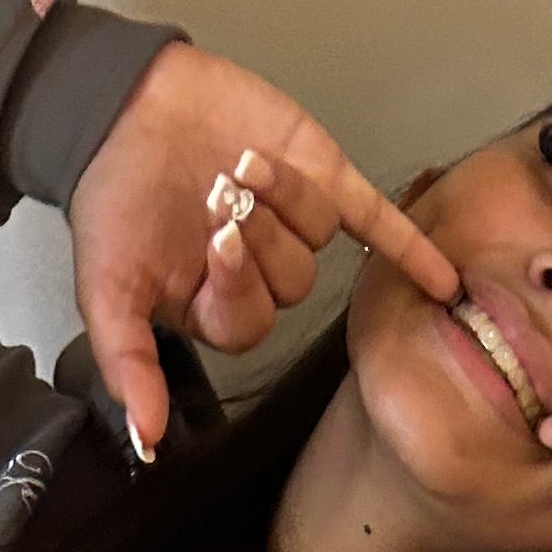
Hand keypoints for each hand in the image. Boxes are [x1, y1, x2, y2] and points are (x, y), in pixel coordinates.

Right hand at [67, 40, 459, 460]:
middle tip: (218, 193)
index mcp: (215, 309)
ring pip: (317, 237)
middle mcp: (260, 274)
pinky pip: (378, 225)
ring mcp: (297, 226)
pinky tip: (444, 281)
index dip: (238, 285)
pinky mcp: (325, 179)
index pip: (249, 323)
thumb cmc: (110, 200)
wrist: (124, 108)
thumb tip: (148, 443)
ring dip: (284, 198)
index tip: (213, 240)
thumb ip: (130, 367)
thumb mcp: (106, 293)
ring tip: (244, 163)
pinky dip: (410, 250)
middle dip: (257, 235)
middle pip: (290, 284)